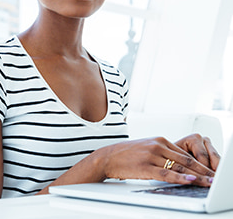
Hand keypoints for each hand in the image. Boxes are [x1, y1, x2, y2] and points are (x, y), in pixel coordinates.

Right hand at [99, 137, 214, 186]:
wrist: (107, 157)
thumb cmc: (126, 155)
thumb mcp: (146, 148)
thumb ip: (162, 153)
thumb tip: (179, 164)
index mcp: (160, 140)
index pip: (185, 153)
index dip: (200, 164)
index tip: (210, 172)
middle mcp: (157, 145)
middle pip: (186, 160)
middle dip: (203, 171)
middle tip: (215, 178)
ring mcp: (151, 155)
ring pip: (179, 167)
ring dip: (197, 176)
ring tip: (208, 183)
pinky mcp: (145, 166)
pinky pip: (166, 173)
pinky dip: (180, 178)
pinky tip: (190, 181)